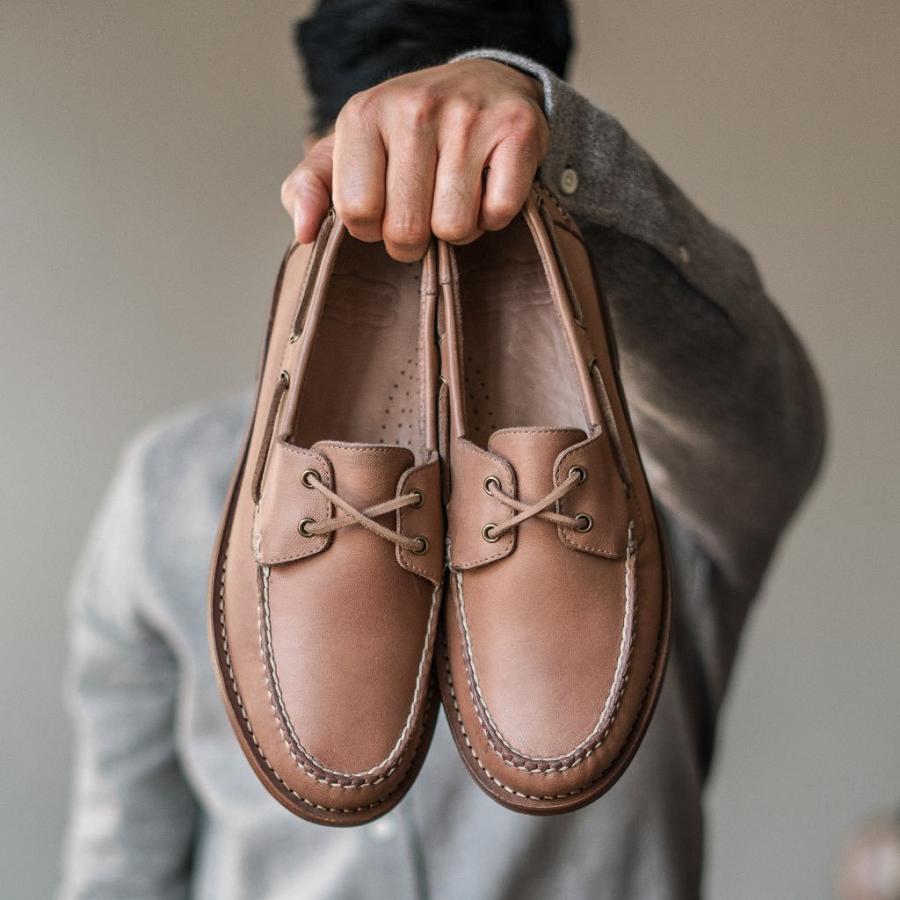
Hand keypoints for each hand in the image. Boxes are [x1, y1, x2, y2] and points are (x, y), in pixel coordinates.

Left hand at [281, 59, 548, 261]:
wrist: (484, 83)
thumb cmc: (407, 133)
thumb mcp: (348, 150)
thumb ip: (311, 188)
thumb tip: (304, 232)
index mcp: (363, 114)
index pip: (357, 213)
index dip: (371, 229)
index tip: (384, 208)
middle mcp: (414, 108)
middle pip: (406, 229)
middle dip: (413, 239)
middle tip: (422, 211)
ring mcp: (468, 117)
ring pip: (455, 227)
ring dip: (457, 229)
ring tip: (455, 197)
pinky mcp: (517, 130)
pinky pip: (498, 213)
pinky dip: (494, 217)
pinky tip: (486, 187)